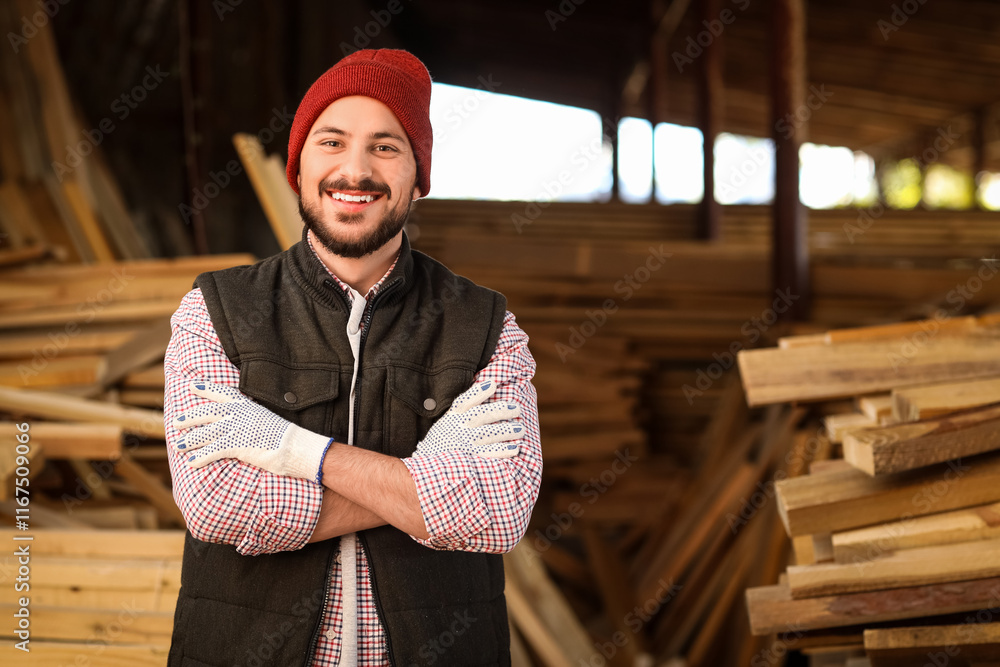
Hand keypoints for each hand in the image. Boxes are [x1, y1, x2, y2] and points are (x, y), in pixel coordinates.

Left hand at [172, 381, 331, 482]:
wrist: (297, 447)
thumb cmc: (287, 437)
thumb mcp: (268, 421)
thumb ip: (253, 421)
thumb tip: (246, 427)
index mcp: (248, 406)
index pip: (223, 393)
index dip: (206, 388)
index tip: (192, 385)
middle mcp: (240, 414)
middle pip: (208, 413)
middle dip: (191, 417)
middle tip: (176, 421)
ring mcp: (238, 429)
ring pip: (206, 433)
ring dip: (190, 439)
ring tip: (178, 445)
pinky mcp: (237, 445)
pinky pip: (213, 451)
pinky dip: (201, 457)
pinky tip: (191, 462)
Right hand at [414, 380, 523, 458]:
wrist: (427, 471)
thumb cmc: (442, 442)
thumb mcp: (445, 423)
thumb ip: (461, 411)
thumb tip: (486, 391)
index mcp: (452, 417)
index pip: (465, 401)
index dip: (478, 392)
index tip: (493, 384)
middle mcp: (458, 428)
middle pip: (482, 415)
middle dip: (501, 410)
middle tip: (517, 408)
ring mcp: (464, 444)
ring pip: (489, 433)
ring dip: (507, 430)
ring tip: (521, 429)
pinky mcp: (470, 460)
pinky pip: (489, 454)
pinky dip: (503, 451)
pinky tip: (516, 448)